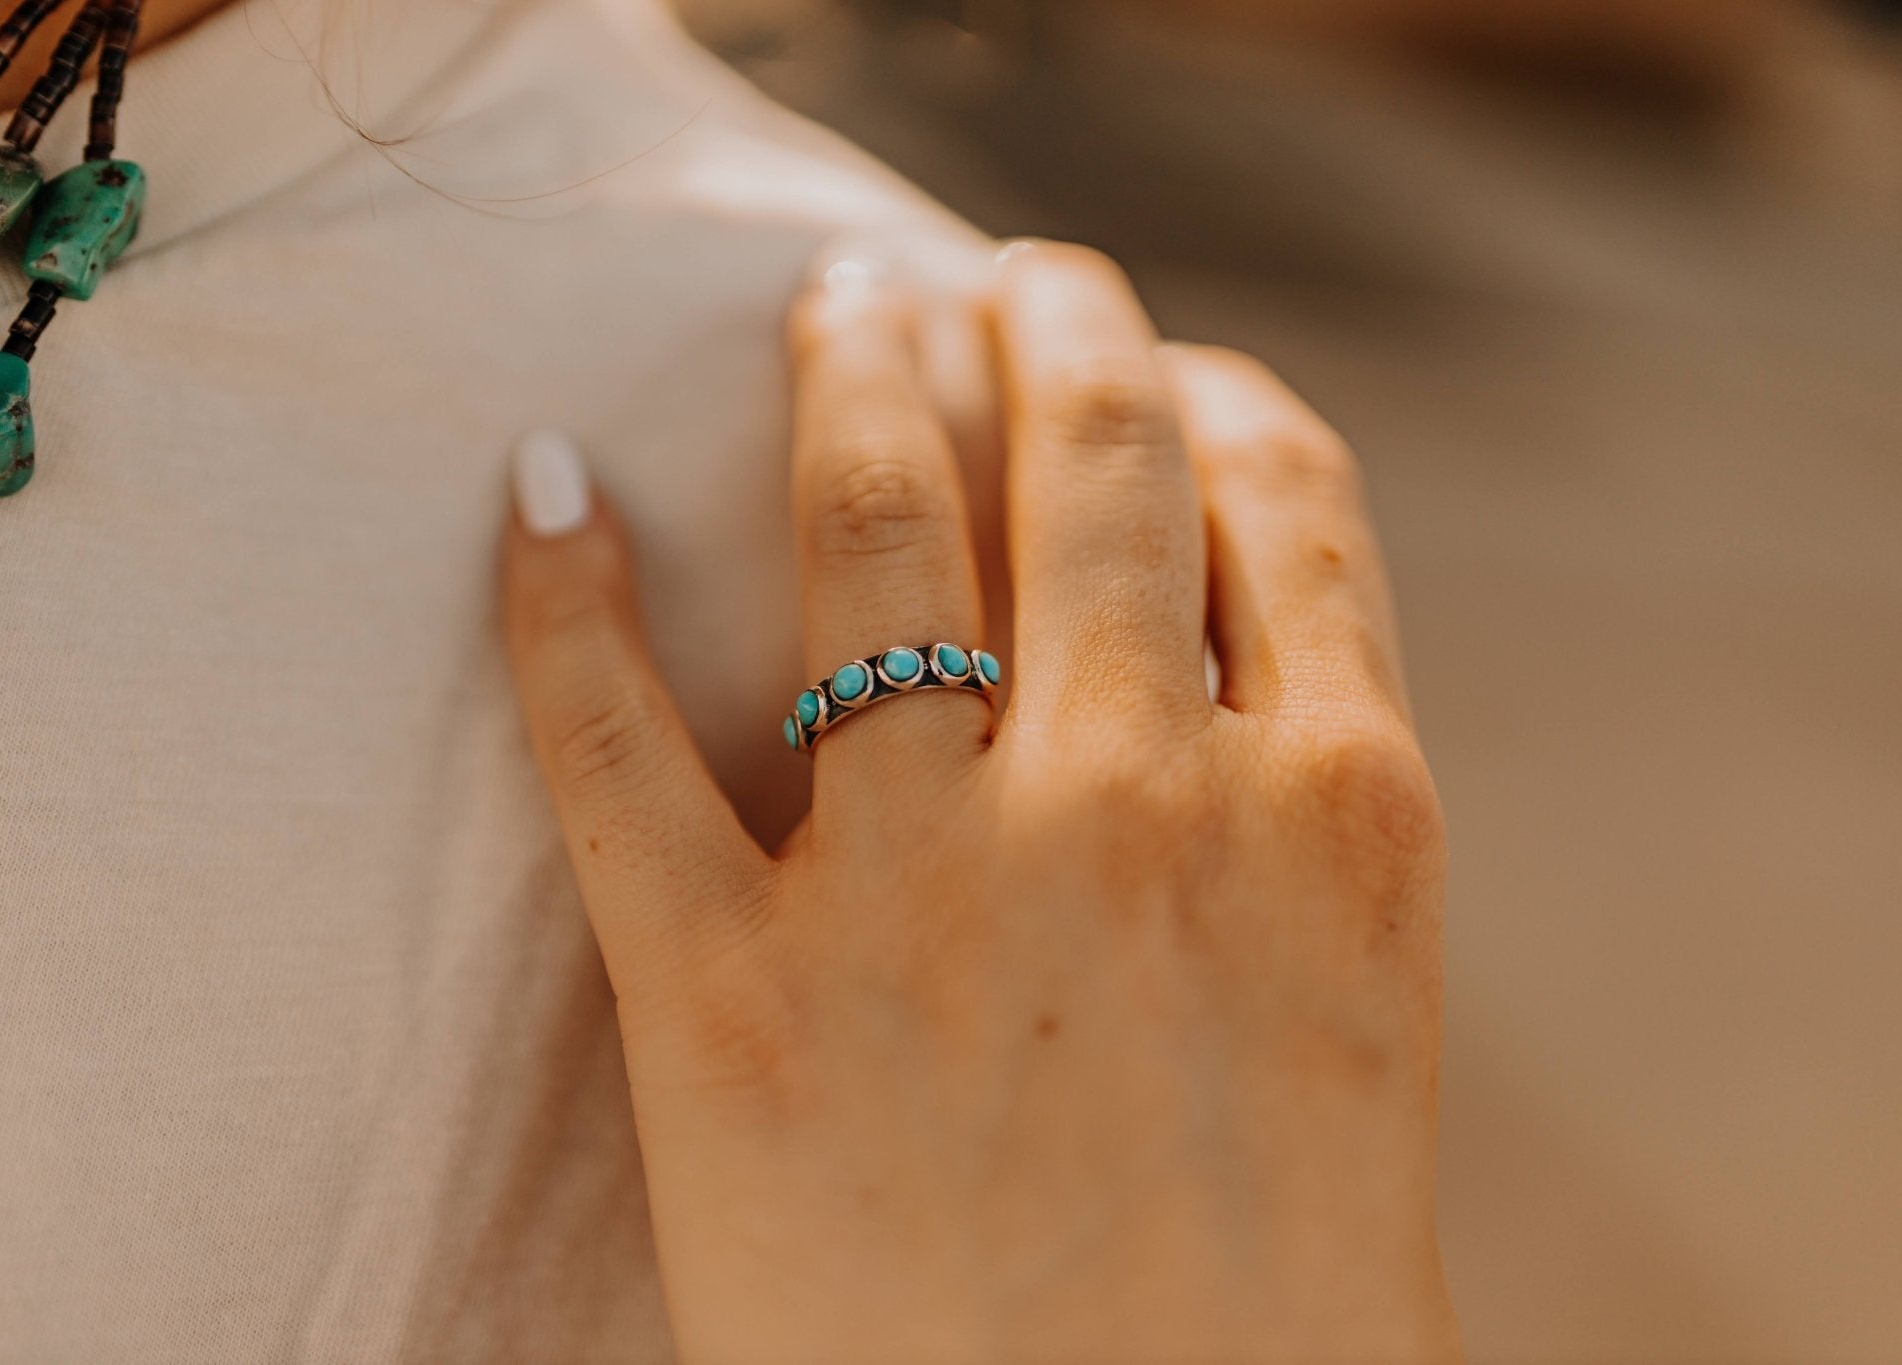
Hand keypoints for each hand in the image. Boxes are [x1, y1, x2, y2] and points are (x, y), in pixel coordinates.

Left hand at [501, 242, 1457, 1364]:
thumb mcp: (1363, 1017)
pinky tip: (539, 490)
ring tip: (829, 304)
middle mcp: (1142, 804)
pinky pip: (610, 741)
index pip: (1280, 490)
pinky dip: (555, 595)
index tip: (1148, 360)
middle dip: (1044, 319)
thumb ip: (1302, 812)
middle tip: (992, 278)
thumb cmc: (1280, 1310)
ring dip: (847, 370)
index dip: (1208, 390)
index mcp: (1338, 815)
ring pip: (872, 523)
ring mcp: (932, 892)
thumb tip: (1222, 648)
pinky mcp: (733, 1005)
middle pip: (1087, 453)